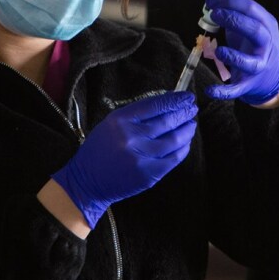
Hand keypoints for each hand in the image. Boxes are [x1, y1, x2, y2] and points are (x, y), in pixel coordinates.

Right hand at [51, 91, 196, 227]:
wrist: (86, 182)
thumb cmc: (99, 151)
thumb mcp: (111, 125)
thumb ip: (136, 116)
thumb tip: (166, 105)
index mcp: (119, 120)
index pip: (155, 104)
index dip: (175, 100)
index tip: (187, 97)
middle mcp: (131, 136)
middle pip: (167, 120)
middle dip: (184, 113)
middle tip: (192, 109)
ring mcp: (141, 156)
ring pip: (174, 139)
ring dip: (187, 130)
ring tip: (192, 125)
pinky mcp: (149, 174)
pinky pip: (174, 158)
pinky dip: (183, 148)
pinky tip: (186, 143)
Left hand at [204, 0, 278, 105]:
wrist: (271, 76)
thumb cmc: (255, 45)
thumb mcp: (254, 26)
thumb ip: (237, 14)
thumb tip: (212, 3)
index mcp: (267, 26)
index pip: (251, 9)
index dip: (229, 3)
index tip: (210, 2)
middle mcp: (266, 46)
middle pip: (255, 31)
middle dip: (234, 20)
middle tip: (214, 14)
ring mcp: (258, 66)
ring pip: (249, 63)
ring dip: (233, 56)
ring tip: (217, 50)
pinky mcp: (248, 84)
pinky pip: (236, 89)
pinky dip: (223, 91)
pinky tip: (210, 90)